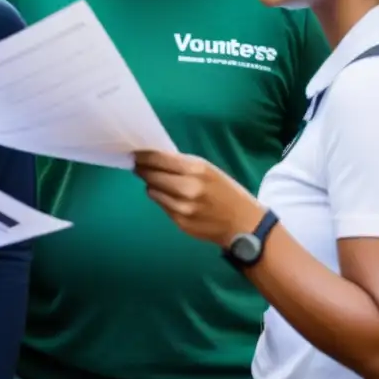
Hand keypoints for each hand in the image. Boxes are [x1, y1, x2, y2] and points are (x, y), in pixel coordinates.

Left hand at [133, 150, 265, 247]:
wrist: (244, 225)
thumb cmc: (226, 192)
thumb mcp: (209, 171)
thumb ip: (183, 165)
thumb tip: (155, 158)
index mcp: (197, 170)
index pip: (158, 159)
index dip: (143, 156)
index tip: (134, 153)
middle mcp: (188, 188)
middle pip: (151, 175)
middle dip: (142, 169)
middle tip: (137, 165)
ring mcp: (183, 208)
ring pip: (152, 191)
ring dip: (151, 184)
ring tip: (155, 180)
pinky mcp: (180, 222)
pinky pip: (161, 205)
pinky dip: (161, 198)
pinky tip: (168, 196)